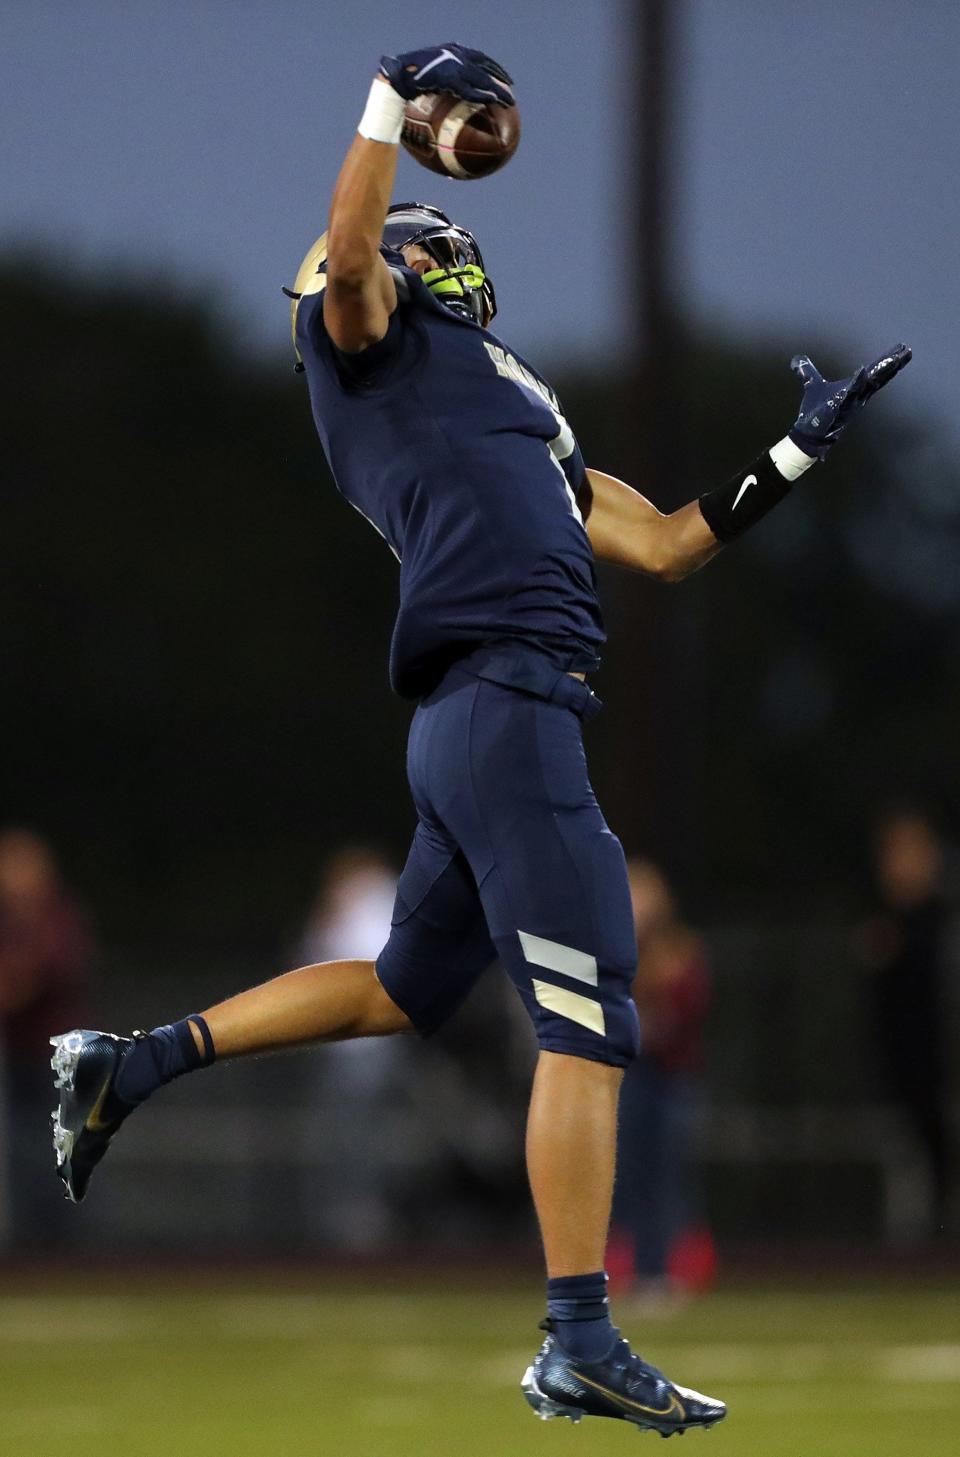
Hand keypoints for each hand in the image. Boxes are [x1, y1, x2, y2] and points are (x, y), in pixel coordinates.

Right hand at [379, 43, 513, 105]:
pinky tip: (493, 103)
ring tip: (509, 102)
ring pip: (482, 78)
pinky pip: (471, 89)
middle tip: (511, 90)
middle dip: (500, 77)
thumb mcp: (428, 74)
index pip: (479, 56)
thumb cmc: (407, 78)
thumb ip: (441, 78)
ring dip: (497, 90)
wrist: (397, 76)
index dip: (492, 66)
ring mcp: (454, 66)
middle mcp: (456, 54)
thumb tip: (446, 93)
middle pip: (485, 66)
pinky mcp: (451, 79)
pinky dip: (483, 95)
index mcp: (452, 50)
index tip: (503, 76)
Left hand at [788, 343, 911, 458]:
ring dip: (883, 372)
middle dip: (892, 363)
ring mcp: (851, 402)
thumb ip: (806, 372)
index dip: (887, 360)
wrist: (809, 434)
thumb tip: (796, 359)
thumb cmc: (814, 412)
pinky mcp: (841, 408)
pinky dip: (857, 383)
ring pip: (870, 384)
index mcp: (855, 388)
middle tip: (907, 351)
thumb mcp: (812, 385)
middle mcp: (858, 395)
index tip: (901, 348)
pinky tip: (863, 372)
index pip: (874, 371)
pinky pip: (851, 394)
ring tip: (896, 359)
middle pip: (879, 376)